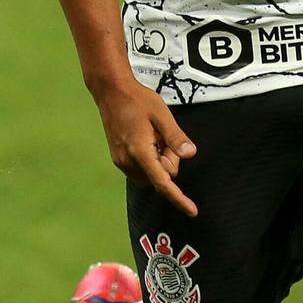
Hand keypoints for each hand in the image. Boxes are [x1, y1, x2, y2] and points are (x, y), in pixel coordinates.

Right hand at [96, 83, 196, 217]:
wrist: (111, 91)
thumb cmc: (138, 100)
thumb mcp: (162, 114)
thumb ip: (176, 137)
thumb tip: (190, 154)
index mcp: (140, 152)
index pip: (163, 182)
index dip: (179, 198)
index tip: (192, 211)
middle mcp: (128, 161)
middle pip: (160, 178)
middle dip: (168, 162)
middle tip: (164, 137)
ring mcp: (120, 161)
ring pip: (150, 175)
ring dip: (158, 161)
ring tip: (154, 136)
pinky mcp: (118, 159)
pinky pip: (141, 170)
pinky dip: (149, 160)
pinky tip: (146, 139)